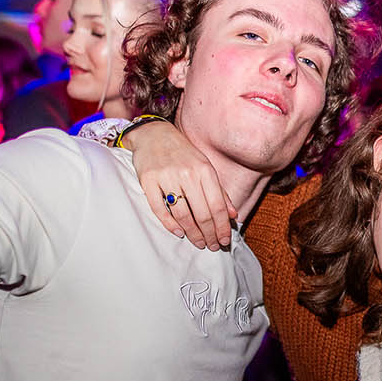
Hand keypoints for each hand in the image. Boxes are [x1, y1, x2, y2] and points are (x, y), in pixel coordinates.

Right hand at [125, 120, 237, 250]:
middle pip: (201, 213)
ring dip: (192, 233)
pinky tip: (179, 232)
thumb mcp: (205, 167)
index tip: (224, 240)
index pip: (217, 206)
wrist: (154, 134)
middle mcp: (187, 174)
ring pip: (182, 214)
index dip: (222, 227)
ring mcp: (166, 178)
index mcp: (204, 170)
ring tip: (198, 242)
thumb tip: (233, 215)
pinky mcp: (148, 181)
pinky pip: (159, 208)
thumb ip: (220, 192)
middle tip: (212, 246)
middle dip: (209, 234)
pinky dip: (169, 224)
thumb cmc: (183, 153)